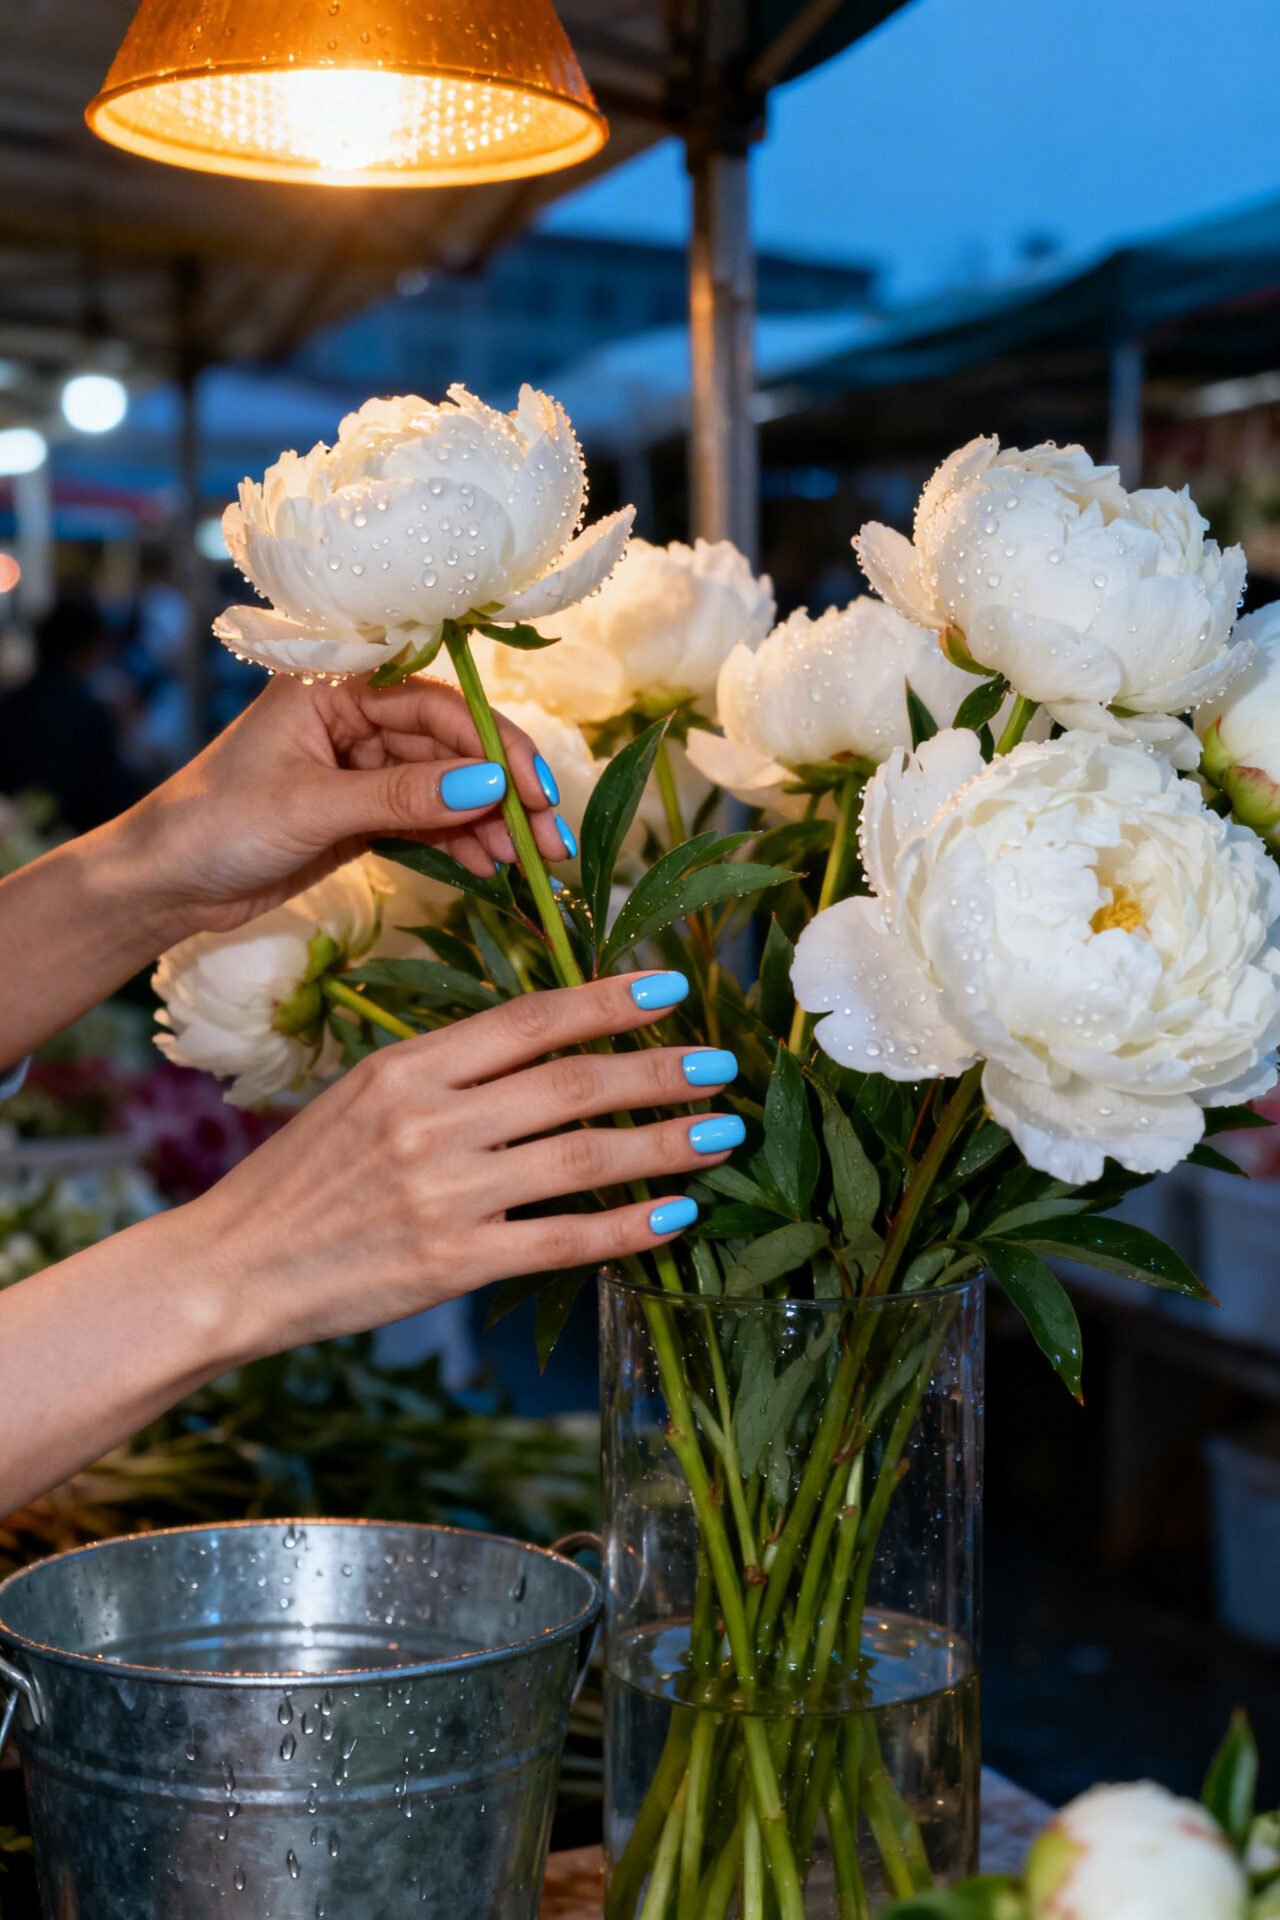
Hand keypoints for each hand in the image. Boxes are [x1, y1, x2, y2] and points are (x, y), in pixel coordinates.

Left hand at [118, 673, 569, 939]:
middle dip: (502, 790)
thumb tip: (489, 787)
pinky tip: (491, 866)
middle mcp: (354, 718)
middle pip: (451, 746)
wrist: (164, 884)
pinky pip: (427, 820)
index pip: (435, 705)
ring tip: (528, 863)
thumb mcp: (312, 808)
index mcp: (334, 686)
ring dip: (488, 823)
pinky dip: (460, 842)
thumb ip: (403, 797)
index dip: (491, 745)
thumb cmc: (216, 824)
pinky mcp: (362, 813)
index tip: (531, 790)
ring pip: (446, 787)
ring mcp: (361, 767)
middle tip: (548, 835)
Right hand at [193, 974, 741, 1357]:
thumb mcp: (360, 1096)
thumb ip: (445, 1073)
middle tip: (723, 1066)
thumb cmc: (300, 1180)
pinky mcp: (453, 1263)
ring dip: (664, 1145)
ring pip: (583, 1158)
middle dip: (660, 1072)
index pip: (529, 1019)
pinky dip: (627, 1227)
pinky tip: (675, 1216)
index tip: (671, 986)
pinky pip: (563, 1239)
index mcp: (406, 1066)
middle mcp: (430, 1121)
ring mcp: (444, 1193)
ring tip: (720, 1134)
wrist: (233, 1268)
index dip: (608, 1000)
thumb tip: (545, 1052)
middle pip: (572, 1084)